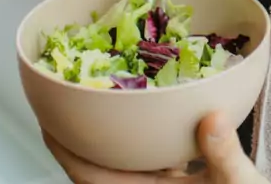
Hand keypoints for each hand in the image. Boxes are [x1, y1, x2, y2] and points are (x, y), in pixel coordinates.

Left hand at [43, 112, 267, 183]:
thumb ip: (224, 155)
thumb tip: (212, 119)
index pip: (88, 175)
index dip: (62, 148)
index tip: (46, 117)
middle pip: (97, 165)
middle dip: (80, 134)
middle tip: (68, 94)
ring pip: (123, 163)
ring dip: (112, 136)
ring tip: (105, 98)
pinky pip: (150, 160)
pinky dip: (145, 137)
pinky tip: (157, 114)